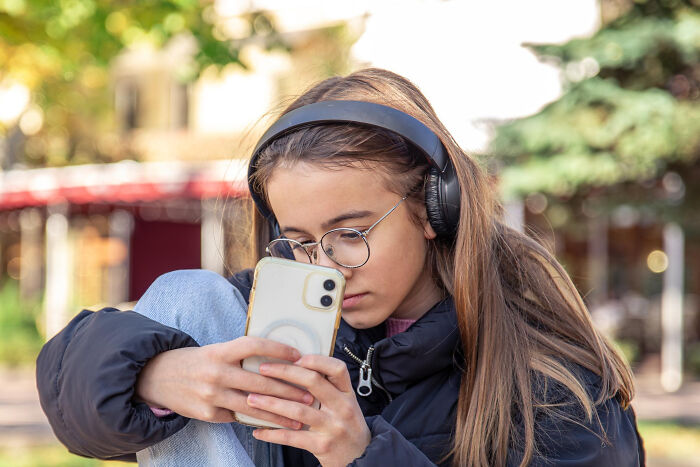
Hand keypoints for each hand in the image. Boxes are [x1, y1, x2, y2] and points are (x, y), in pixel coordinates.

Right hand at [135, 336, 313, 427]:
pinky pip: (237, 418)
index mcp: (220, 351)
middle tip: (309, 395)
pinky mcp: (206, 413)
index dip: (278, 349)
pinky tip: (274, 424)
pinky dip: (256, 420)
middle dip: (288, 390)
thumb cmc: (196, 362)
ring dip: (278, 413)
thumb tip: (277, 360)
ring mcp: (210, 395)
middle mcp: (216, 372)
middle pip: (259, 381)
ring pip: (252, 406)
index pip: (254, 346)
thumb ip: (241, 355)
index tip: (298, 355)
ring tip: (299, 417)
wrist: (157, 377)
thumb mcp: (216, 350)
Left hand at [248, 355, 370, 466]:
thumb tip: (297, 368)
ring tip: (252, 399)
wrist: (361, 459)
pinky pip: (292, 437)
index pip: (337, 368)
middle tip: (263, 369)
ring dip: (271, 403)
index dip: (315, 360)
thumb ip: (328, 388)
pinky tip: (259, 431)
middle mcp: (342, 407)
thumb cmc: (347, 427)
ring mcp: (333, 427)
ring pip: (298, 410)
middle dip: (285, 372)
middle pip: (313, 382)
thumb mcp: (345, 403)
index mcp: (347, 393)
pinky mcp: (322, 446)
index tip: (294, 356)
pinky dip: (272, 433)